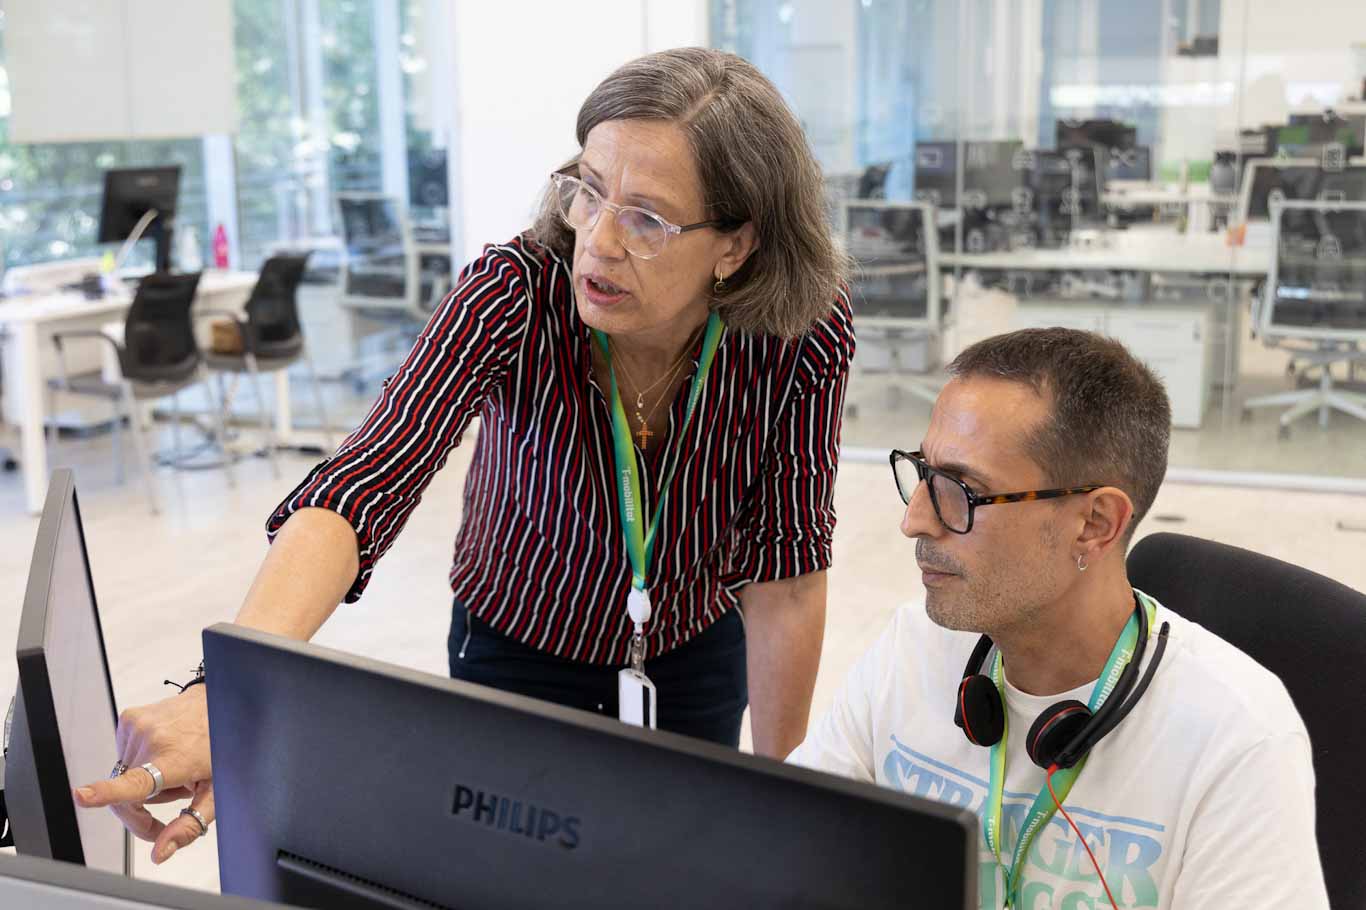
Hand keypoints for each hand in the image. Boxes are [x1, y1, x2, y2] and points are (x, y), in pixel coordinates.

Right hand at [72, 685, 213, 864]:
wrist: (220, 704)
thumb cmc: (221, 747)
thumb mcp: (216, 791)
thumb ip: (189, 825)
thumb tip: (160, 853)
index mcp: (174, 760)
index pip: (136, 783)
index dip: (106, 793)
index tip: (82, 796)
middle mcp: (153, 739)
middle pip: (126, 795)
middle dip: (144, 809)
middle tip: (173, 804)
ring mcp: (138, 726)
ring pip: (125, 776)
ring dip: (146, 783)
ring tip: (175, 769)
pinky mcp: (128, 719)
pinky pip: (125, 755)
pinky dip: (141, 761)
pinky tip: (165, 752)